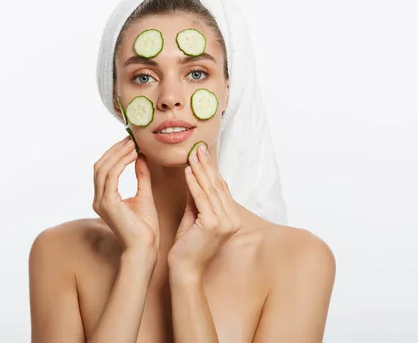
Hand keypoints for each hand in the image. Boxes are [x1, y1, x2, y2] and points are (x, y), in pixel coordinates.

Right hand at [93, 136, 159, 253]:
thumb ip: (142, 176)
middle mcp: (99, 199)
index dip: (115, 153)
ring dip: (118, 153)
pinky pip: (111, 176)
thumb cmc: (145, 228)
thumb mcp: (144, 195)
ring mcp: (101, 201)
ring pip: (104, 168)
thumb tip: (141, 157)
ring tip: (133, 144)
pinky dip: (121, 163)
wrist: (145, 247)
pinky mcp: (108, 204)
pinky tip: (133, 156)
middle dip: (115, 150)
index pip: (105, 169)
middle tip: (130, 138)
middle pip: (100, 165)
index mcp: (105, 198)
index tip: (130, 142)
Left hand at [168, 143, 242, 275]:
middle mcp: (232, 220)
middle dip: (206, 165)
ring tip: (192, 155)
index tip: (201, 153)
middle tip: (198, 147)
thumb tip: (193, 175)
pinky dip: (194, 183)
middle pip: (217, 186)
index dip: (211, 170)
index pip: (221, 189)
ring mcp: (225, 223)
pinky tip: (188, 171)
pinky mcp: (213, 225)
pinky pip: (202, 199)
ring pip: (210, 190)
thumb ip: (196, 197)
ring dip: (200, 170)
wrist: (184, 269)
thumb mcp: (193, 216)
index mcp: (231, 218)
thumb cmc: (187, 246)